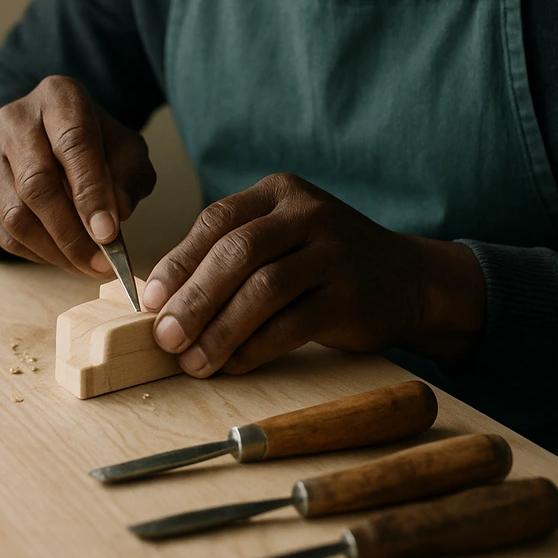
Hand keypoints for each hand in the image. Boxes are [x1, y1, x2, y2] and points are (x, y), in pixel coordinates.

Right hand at [0, 75, 155, 274]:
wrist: (54, 134)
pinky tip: (60, 257)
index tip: (109, 233)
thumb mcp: (128, 151)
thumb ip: (130, 177)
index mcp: (59, 97)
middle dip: (71, 233)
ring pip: (15, 213)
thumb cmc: (98, 144)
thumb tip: (117, 213)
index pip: (73, 143)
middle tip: (99, 263)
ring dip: (53, 250)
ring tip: (86, 266)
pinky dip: (32, 252)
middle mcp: (16, 118)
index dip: (90, 192)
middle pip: (37, 183)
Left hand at [142, 173, 484, 376]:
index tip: (150, 300)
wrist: (408, 278)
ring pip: (264, 289)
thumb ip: (232, 254)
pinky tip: (234, 365)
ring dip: (221, 330)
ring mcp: (333, 252)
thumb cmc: (326, 261)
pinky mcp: (350, 295)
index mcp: (279, 192)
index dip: (179, 261)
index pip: (217, 220)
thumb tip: (164, 298)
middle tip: (165, 337)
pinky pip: (293, 324)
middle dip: (194, 299)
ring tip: (194, 361)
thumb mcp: (283, 236)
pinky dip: (256, 348)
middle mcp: (307, 213)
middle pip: (237, 253)